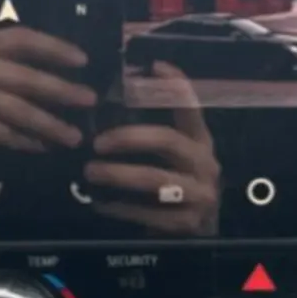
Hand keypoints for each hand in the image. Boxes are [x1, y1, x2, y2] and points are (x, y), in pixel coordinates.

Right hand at [0, 28, 95, 173]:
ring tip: (75, 135)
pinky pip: (9, 136)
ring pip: (23, 111)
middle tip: (89, 99)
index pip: (19, 38)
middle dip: (63, 89)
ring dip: (52, 125)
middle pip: (27, 77)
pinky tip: (44, 148)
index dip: (53, 47)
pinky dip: (29, 143)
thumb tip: (39, 69)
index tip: (80, 59)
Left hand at [83, 64, 219, 236]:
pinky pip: (150, 213)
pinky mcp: (189, 223)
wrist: (198, 232)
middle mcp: (205, 164)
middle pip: (168, 141)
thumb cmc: (176, 187)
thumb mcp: (172, 158)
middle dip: (129, 138)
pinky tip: (101, 204)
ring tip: (91, 172)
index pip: (192, 108)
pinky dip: (122, 208)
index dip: (176, 85)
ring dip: (119, 174)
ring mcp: (201, 195)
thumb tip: (105, 114)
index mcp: (201, 142)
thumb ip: (151, 138)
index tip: (155, 65)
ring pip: (156, 180)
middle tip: (97, 143)